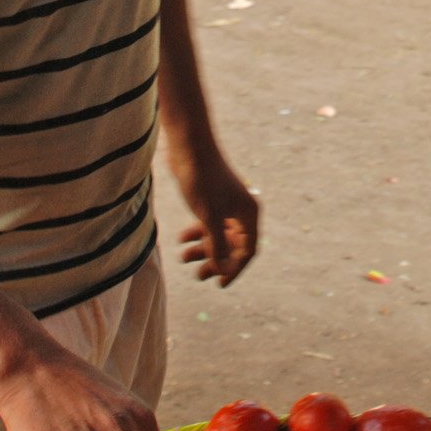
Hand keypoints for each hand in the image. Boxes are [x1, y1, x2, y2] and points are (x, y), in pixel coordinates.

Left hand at [176, 152, 259, 286]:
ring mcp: (226, 205)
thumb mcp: (210, 217)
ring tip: (184, 257)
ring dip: (203, 249)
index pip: (248, 250)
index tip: (219, 283)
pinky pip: (208, 225)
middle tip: (199, 275)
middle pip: (234, 246)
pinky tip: (181, 239)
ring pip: (219, 236)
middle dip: (216, 262)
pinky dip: (196, 234)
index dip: (235, 269)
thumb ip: (218, 245)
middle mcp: (241, 210)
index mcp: (249, 213)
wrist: (189, 147)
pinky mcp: (211, 199)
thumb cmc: (202, 180)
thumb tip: (223, 269)